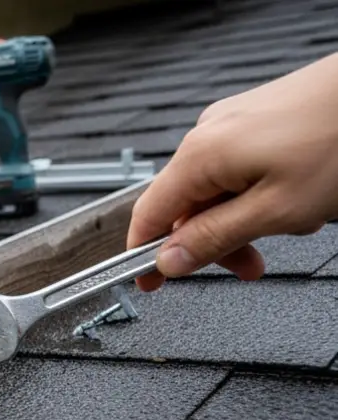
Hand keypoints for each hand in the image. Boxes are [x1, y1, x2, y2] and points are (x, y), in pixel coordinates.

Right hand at [129, 52, 337, 290]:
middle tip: (249, 268)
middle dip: (215, 241)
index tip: (149, 283)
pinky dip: (260, 192)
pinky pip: (241, 166)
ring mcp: (232, 121)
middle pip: (187, 204)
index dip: (144, 254)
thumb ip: (214, 239)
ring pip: (218, 188)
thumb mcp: (275, 210)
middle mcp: (207, 133)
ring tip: (291, 226)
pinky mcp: (257, 117)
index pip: (147, 215)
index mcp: (199, 156)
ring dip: (245, 218)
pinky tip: (296, 195)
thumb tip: (168, 261)